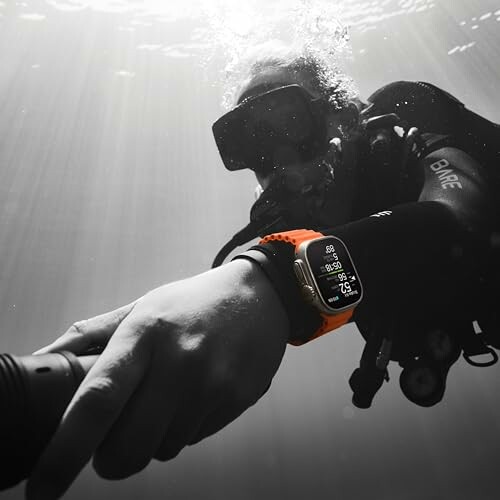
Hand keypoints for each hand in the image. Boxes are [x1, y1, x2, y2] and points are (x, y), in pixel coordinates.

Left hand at [26, 260, 288, 498]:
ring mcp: (214, 383)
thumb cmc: (193, 302)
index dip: (65, 451)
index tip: (43, 487)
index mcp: (146, 332)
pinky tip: (195, 393)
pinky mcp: (238, 400)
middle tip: (112, 438)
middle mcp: (181, 361)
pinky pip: (194, 439)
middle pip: (128, 448)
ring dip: (153, 437)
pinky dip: (183, 428)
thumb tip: (44, 358)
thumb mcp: (143, 305)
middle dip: (111, 459)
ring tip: (167, 396)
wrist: (260, 296)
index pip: (98, 399)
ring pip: (163, 449)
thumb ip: (91, 334)